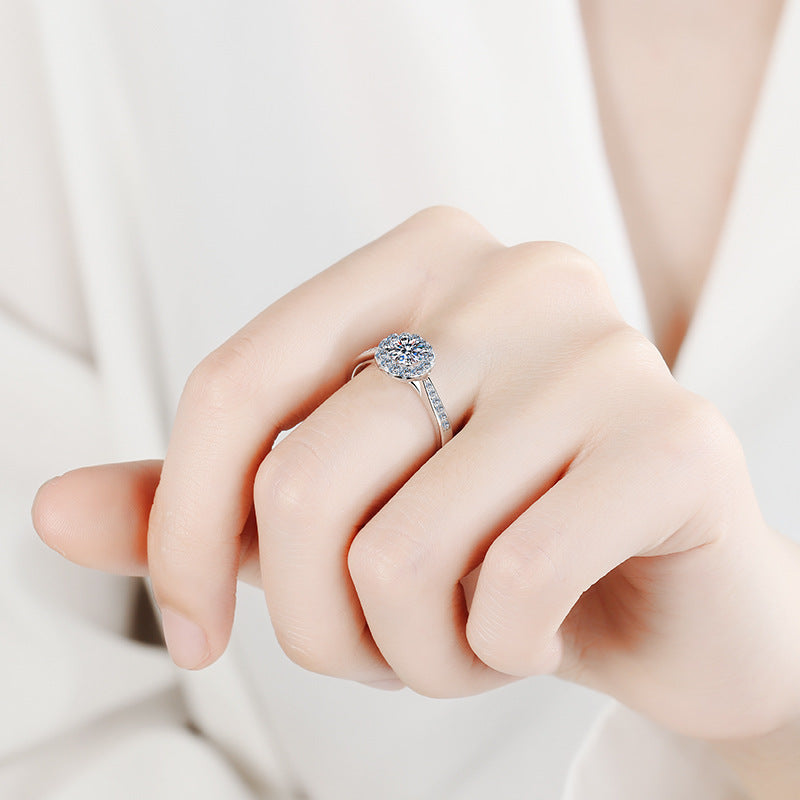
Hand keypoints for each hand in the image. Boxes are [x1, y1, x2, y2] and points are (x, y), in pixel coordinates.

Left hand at [32, 205, 799, 740]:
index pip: (235, 384)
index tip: (195, 629)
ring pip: (402, 553)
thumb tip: (54, 512)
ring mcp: (603, 350)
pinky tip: (540, 632)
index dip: (182, 528)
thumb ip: (208, 504)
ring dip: (410, 651)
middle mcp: (513, 279)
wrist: (671, 591)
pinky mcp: (678, 442)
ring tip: (464, 641)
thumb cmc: (499, 538)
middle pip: (305, 481)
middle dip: (315, 620)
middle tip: (375, 648)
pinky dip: (501, 652)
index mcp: (422, 262)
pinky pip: (517, 583)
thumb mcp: (343, 511)